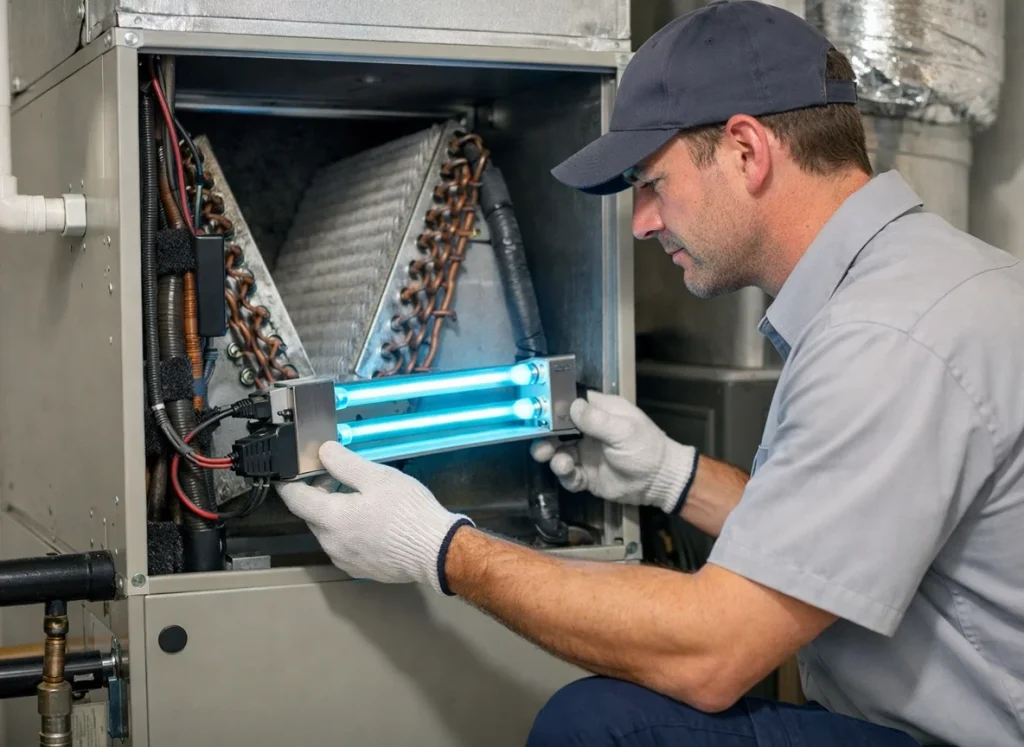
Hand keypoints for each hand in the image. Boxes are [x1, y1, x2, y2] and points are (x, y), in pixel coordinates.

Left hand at [276, 442, 472, 594]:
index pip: (294, 499)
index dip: (288, 482)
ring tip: (360, 500)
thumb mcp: (378, 477)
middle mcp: (331, 543)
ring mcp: (345, 560)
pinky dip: (348, 532)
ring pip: (328, 532)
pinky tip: (371, 523)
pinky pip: (344, 547)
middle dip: (318, 496)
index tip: (290, 473)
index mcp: (331, 518)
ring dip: (335, 515)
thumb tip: (323, 452)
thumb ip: (344, 463)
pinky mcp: (360, 570)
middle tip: (339, 479)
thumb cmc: (408, 512)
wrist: (437, 552)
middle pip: (311, 516)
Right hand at [531, 391, 697, 513]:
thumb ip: (596, 420)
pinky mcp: (585, 475)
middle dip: (545, 435)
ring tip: (558, 462)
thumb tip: (572, 405)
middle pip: (557, 429)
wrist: (659, 482)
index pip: (570, 403)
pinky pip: (568, 475)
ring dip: (552, 456)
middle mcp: (588, 431)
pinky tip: (569, 473)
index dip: (553, 406)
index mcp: (599, 412)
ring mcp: (585, 453)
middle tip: (539, 442)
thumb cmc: (646, 448)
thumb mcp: (624, 431)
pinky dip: (565, 475)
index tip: (539, 412)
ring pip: (557, 452)